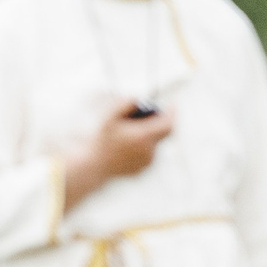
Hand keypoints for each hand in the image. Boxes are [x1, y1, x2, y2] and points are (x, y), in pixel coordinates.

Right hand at [60, 96, 174, 207]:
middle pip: (163, 133)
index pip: (169, 124)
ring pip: (155, 144)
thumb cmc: (101, 141)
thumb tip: (137, 97)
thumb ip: (124, 104)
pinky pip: (148, 155)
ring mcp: (147, 162)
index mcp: (143, 137)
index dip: (172, 113)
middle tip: (146, 117)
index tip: (171, 105)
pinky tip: (127, 147)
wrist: (94, 167)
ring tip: (131, 133)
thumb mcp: (109, 118)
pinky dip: (143, 148)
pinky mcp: (142, 169)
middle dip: (157, 123)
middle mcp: (149, 151)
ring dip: (149, 136)